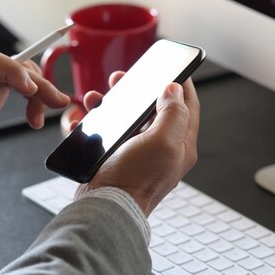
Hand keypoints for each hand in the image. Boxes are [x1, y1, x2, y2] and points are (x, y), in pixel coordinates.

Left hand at [0, 49, 69, 181]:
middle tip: (56, 101)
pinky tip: (35, 116)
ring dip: (39, 89)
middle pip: (9, 65)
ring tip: (49, 111)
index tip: (31, 88)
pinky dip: (33, 97)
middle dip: (36, 82)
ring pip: (19, 72)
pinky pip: (18, 84)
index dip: (12, 70)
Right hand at [76, 72, 199, 215]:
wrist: (105, 207)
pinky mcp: (116, 158)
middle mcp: (161, 149)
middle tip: (129, 78)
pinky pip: (108, 132)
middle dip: (142, 89)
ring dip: (115, 103)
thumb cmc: (134, 181)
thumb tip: (174, 90)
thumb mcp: (162, 142)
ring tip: (101, 95)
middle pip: (155, 109)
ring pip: (129, 119)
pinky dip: (98, 121)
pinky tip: (87, 117)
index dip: (183, 85)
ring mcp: (138, 153)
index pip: (188, 107)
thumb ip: (173, 113)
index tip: (177, 67)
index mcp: (180, 145)